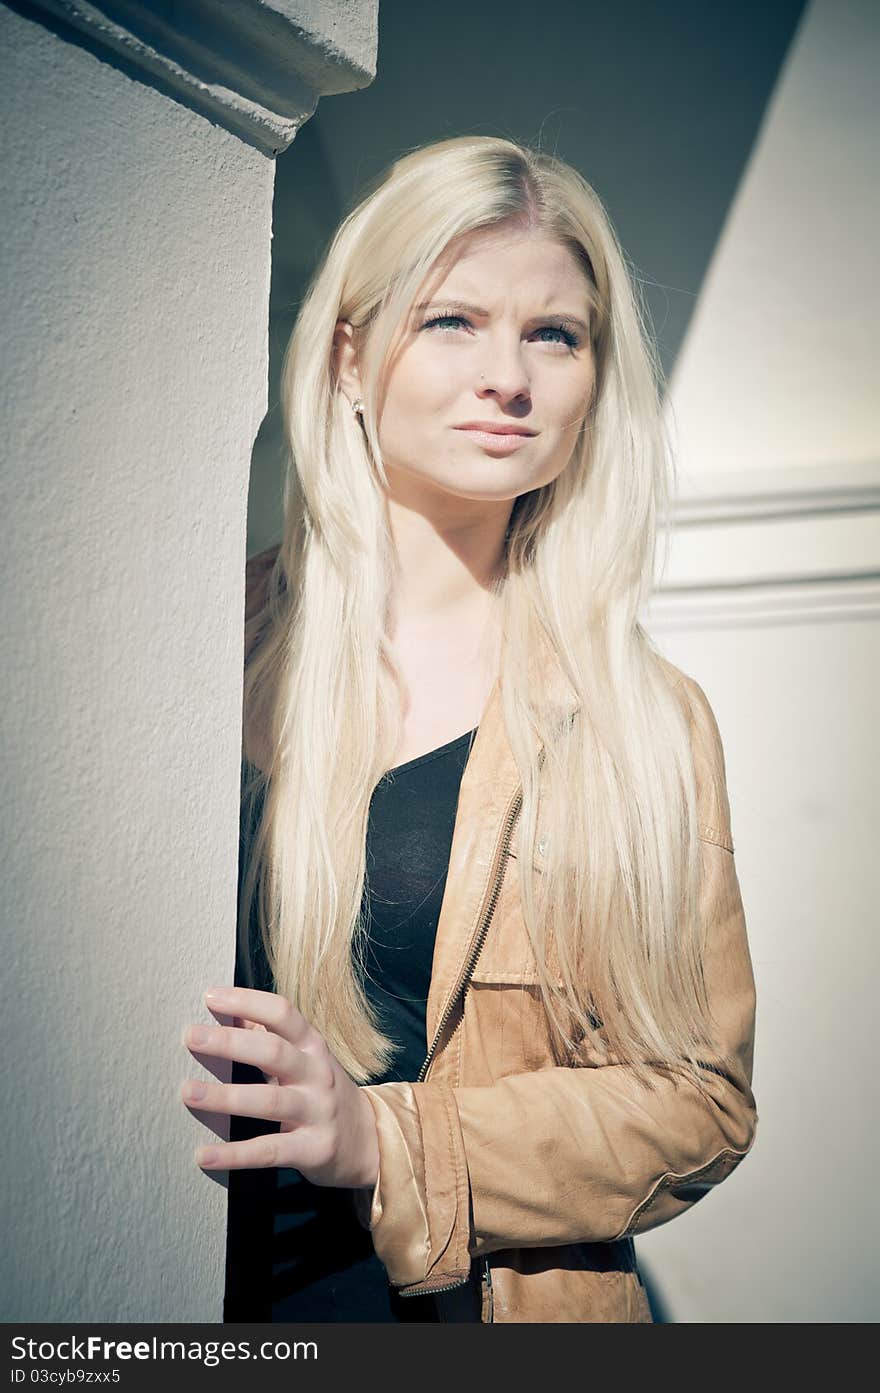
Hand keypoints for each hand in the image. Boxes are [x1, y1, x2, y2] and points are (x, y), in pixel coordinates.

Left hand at [180, 986, 378, 1189]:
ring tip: (188, 1092)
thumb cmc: (322, 1091)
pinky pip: (269, 1151)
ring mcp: (317, 1112)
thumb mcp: (305, 1059)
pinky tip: (204, 1155)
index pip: (283, 1013)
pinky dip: (235, 1154)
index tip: (209, 996)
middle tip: (191, 1036)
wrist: (369, 1140)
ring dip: (225, 1097)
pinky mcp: (313, 1150)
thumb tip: (229, 1011)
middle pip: (273, 1051)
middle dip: (230, 1042)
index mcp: (313, 1046)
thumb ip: (269, 1038)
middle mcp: (317, 1074)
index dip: (247, 1001)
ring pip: (269, 1101)